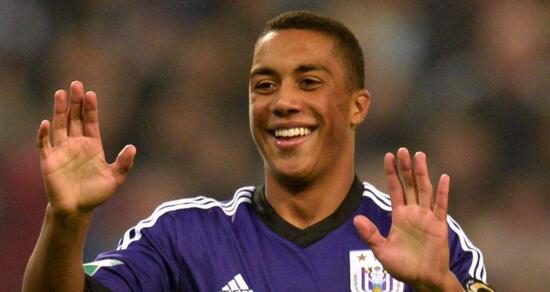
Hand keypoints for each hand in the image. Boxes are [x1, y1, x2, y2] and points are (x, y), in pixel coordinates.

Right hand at [37, 81, 135, 216]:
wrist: (77, 210)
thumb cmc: (96, 193)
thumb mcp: (115, 178)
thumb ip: (124, 163)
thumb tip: (132, 147)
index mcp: (93, 145)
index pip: (91, 121)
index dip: (91, 108)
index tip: (91, 93)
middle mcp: (76, 144)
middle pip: (75, 118)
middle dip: (75, 102)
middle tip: (76, 84)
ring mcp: (62, 151)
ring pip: (59, 125)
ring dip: (59, 110)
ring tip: (60, 93)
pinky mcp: (48, 161)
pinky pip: (44, 144)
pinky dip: (43, 134)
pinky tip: (45, 123)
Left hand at [354, 148, 460, 290]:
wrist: (423, 279)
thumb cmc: (402, 266)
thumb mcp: (381, 250)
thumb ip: (370, 234)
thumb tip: (356, 218)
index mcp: (399, 215)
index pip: (395, 189)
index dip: (391, 173)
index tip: (388, 155)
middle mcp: (414, 212)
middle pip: (410, 185)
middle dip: (406, 167)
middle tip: (403, 149)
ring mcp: (427, 217)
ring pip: (424, 190)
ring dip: (422, 173)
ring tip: (420, 155)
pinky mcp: (439, 226)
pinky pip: (442, 206)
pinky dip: (443, 192)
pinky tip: (444, 177)